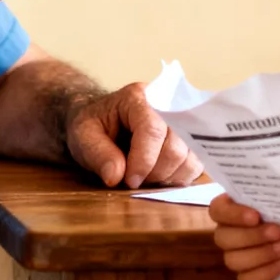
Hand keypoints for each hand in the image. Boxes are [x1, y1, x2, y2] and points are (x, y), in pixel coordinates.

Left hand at [65, 82, 201, 188]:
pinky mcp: (190, 140)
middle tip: (132, 179)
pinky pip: (196, 165)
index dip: (144, 161)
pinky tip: (158, 176)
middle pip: (175, 146)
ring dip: (167, 177)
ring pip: (190, 158)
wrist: (103, 121)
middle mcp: (167, 104)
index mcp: (138, 97)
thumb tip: (116, 177)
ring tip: (145, 176)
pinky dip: (178, 178)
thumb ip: (97, 154)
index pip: (152, 129)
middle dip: (153, 172)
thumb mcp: (83, 136)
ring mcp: (182, 122)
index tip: (129, 181)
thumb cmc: (94, 126)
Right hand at [209, 194, 279, 279]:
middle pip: (223, 238)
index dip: (233, 214)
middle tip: (278, 231)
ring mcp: (234, 255)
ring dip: (262, 255)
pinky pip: (247, 279)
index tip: (256, 216)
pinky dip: (266, 273)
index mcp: (229, 209)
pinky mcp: (246, 275)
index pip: (218, 210)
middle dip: (253, 236)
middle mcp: (226, 232)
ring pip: (233, 261)